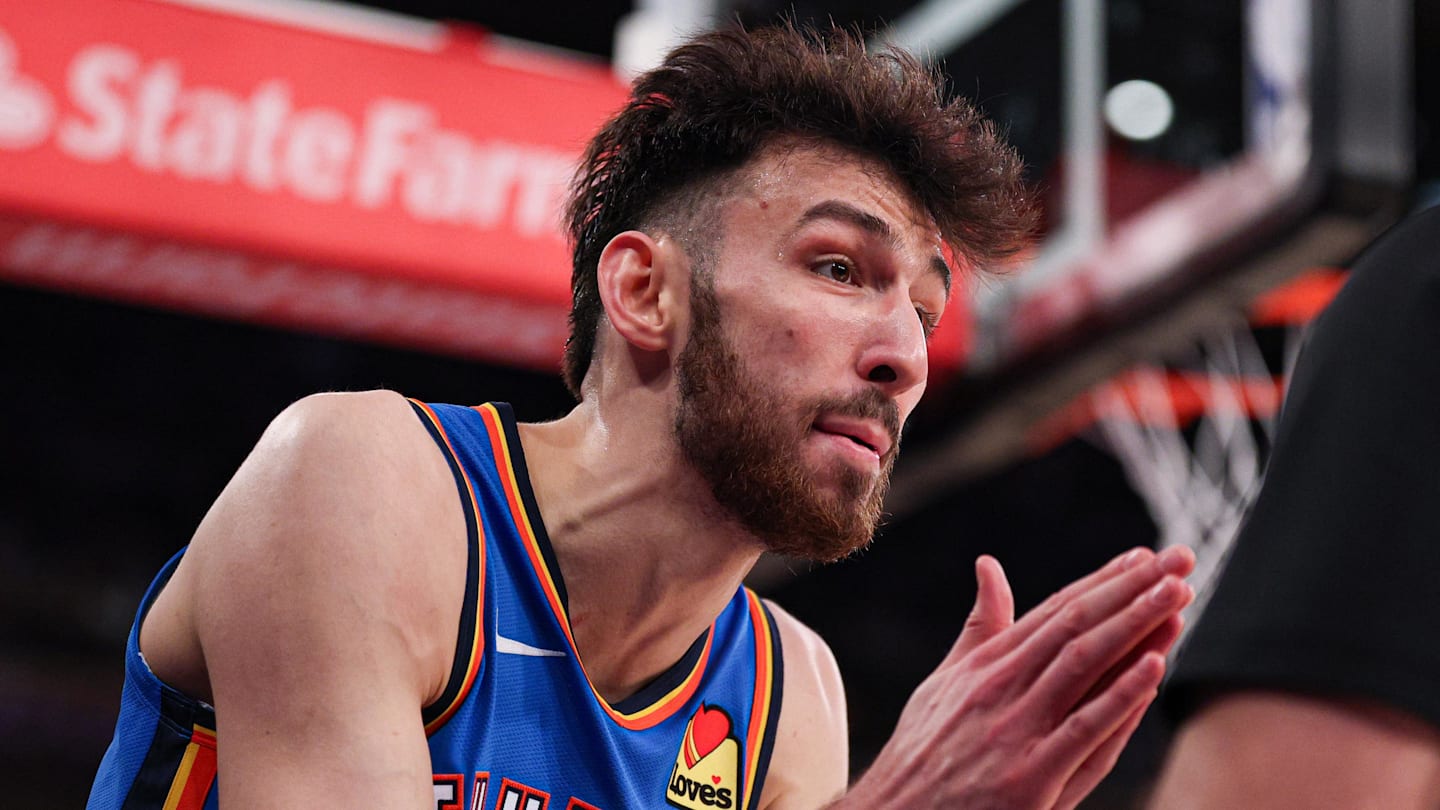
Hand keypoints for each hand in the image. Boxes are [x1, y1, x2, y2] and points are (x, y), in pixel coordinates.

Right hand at [839, 546, 1193, 809]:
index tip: (1144, 558)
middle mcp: (1000, 687)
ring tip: (1177, 597)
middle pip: (1076, 626)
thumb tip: (989, 565)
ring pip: (1084, 664)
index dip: (1103, 581)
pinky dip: (1120, 696)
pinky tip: (1154, 667)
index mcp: (984, 664)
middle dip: (1131, 590)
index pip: (1054, 611)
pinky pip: (1083, 729)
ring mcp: (1015, 731)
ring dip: (1136, 627)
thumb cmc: (923, 753)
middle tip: (1178, 562)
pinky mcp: (1029, 777)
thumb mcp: (944, 682)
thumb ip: (978, 627)